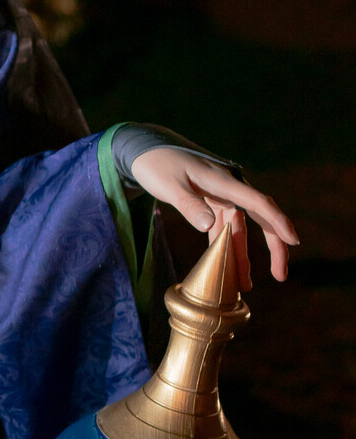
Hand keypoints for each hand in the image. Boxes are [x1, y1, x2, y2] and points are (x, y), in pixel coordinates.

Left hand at [129, 147, 298, 284]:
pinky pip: (223, 229)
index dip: (277, 221)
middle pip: (259, 218)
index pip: (257, 202)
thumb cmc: (157, 165)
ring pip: (239, 230)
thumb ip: (189, 205)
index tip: (293, 240)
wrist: (145, 152)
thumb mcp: (169, 186)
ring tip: (247, 286)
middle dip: (273, 246)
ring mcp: (220, 197)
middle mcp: (228, 189)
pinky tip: (228, 270)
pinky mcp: (210, 203)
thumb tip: (211, 226)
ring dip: (243, 256)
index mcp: (223, 182)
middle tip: (281, 275)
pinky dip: (226, 248)